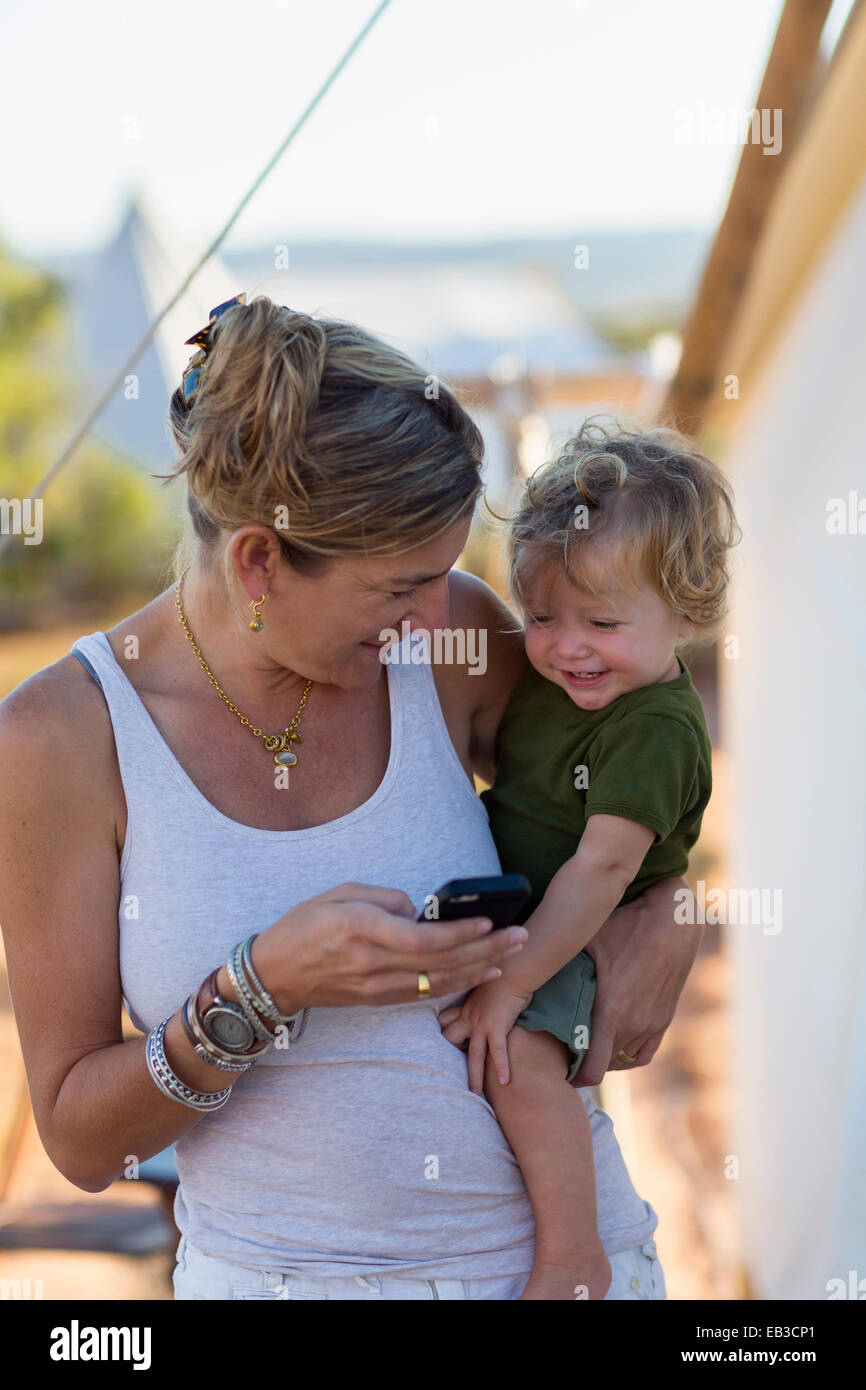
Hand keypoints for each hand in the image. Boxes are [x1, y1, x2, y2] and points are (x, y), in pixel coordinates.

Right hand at [249, 883, 529, 1014]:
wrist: (273, 976)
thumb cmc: (302, 926)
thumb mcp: (337, 894)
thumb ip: (382, 898)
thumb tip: (418, 911)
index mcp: (362, 930)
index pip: (422, 939)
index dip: (460, 934)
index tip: (490, 922)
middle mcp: (373, 964)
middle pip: (440, 962)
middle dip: (486, 949)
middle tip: (520, 936)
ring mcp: (377, 987)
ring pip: (439, 981)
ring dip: (480, 969)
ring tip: (511, 954)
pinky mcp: (378, 1000)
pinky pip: (426, 994)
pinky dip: (458, 985)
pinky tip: (481, 974)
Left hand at [439, 979, 531, 1093]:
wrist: (512, 970)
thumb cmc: (502, 975)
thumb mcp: (483, 985)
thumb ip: (480, 997)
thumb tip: (485, 1001)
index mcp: (464, 1008)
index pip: (444, 1022)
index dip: (441, 1032)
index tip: (438, 1044)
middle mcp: (468, 1018)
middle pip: (450, 1040)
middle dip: (447, 1057)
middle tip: (447, 1075)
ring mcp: (481, 1025)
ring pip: (473, 1055)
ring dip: (474, 1076)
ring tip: (475, 1094)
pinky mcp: (497, 1027)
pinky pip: (497, 1052)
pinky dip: (501, 1067)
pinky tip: (505, 1082)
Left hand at [572, 875, 701, 1086]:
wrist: (673, 922)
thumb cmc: (624, 926)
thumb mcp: (588, 942)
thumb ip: (562, 963)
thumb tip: (530, 968)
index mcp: (609, 1012)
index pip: (591, 1070)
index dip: (573, 1075)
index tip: (558, 1067)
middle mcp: (632, 1025)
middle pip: (603, 1068)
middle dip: (584, 1067)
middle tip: (566, 1058)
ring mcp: (651, 1025)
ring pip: (622, 1062)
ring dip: (604, 1059)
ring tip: (586, 1049)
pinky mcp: (663, 1020)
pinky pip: (643, 1054)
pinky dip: (627, 1055)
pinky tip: (613, 1045)